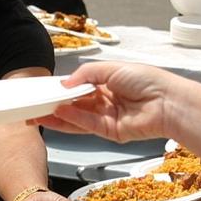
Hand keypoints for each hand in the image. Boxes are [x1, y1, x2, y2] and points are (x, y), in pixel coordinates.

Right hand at [35, 61, 181, 141]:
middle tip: (33, 106)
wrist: (167, 101)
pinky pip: (87, 125)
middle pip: (75, 105)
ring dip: (57, 116)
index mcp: (108, 84)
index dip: (62, 89)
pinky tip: (59, 112)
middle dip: (54, 105)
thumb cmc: (146, 80)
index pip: (79, 87)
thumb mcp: (110, 68)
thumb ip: (85, 74)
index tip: (44, 90)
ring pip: (77, 117)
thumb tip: (64, 82)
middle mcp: (106, 101)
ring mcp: (108, 118)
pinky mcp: (111, 132)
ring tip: (37, 113)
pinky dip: (72, 119)